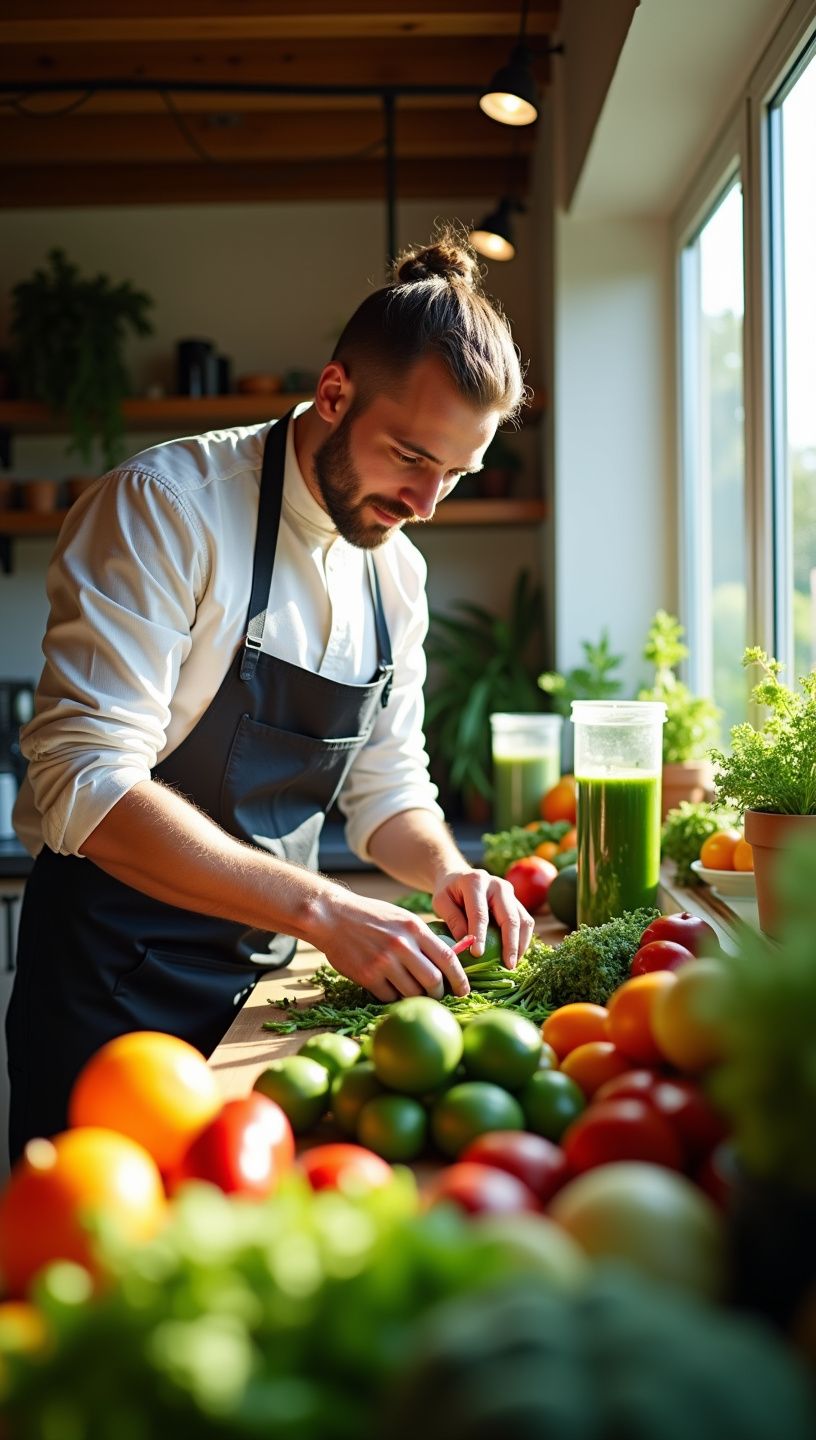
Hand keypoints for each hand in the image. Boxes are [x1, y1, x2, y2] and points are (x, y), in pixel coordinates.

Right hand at [308, 890, 470, 1002]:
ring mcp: (384, 962)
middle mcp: (402, 945)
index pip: (448, 958)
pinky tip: (392, 990)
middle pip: (433, 981)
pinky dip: (394, 997)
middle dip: (440, 993)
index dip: (460, 978)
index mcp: (414, 928)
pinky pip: (390, 997)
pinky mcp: (367, 976)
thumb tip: (448, 961)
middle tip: (438, 995)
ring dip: (417, 997)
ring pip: (413, 992)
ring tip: (414, 993)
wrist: (332, 916)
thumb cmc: (370, 917)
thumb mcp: (402, 918)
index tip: (464, 990)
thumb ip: (423, 938)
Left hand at [431, 867, 534, 969]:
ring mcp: (510, 892)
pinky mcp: (516, 901)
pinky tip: (515, 955)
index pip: (480, 913)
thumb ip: (452, 919)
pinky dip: (523, 940)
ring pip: (523, 920)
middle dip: (510, 943)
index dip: (480, 935)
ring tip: (513, 964)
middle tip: (508, 965)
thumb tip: (466, 943)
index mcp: (476, 882)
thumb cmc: (449, 892)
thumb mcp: (440, 902)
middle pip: (510, 917)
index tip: (477, 954)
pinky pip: (525, 922)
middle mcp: (497, 885)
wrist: (459, 877)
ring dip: (520, 944)